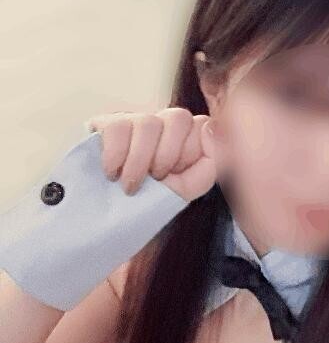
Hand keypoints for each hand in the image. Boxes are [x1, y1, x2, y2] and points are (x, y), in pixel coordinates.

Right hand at [85, 107, 224, 201]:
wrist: (104, 225)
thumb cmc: (145, 206)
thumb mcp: (182, 192)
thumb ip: (207, 166)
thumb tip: (210, 130)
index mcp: (185, 139)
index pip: (203, 124)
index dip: (191, 151)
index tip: (175, 175)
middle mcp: (162, 125)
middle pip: (178, 117)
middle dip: (168, 154)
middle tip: (155, 179)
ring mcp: (133, 122)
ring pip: (148, 122)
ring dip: (140, 160)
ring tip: (130, 186)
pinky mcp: (104, 125)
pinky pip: (117, 127)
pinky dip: (116, 155)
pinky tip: (111, 174)